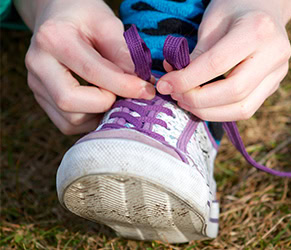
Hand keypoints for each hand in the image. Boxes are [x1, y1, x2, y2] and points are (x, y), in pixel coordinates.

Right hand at [21, 0, 154, 133]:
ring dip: (99, 115)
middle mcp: (38, 64)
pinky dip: (90, 120)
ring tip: (116, 99)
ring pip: (69, 119)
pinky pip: (67, 124)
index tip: (147, 91)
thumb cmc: (85, 17)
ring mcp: (36, 84)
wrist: (59, 17)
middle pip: (69, 102)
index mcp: (53, 39)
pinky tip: (102, 105)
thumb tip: (141, 84)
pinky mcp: (42, 98)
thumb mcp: (107, 23)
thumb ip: (123, 53)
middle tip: (125, 95)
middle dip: (106, 104)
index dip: (123, 86)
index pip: (91, 71)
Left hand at [157, 0, 290, 120]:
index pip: (216, 64)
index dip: (186, 79)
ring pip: (241, 108)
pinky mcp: (272, 87)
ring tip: (185, 101)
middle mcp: (274, 55)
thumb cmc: (234, 10)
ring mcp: (276, 74)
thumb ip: (196, 54)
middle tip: (175, 95)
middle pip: (233, 91)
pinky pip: (244, 109)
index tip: (164, 85)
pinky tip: (201, 105)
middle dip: (196, 99)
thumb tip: (173, 82)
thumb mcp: (211, 23)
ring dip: (207, 111)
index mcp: (258, 30)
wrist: (263, 9)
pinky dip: (219, 112)